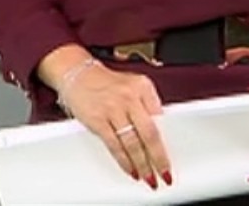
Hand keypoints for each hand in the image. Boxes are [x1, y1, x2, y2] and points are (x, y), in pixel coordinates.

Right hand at [58, 59, 171, 190]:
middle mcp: (129, 96)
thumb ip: (147, 107)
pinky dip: (124, 161)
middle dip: (159, 159)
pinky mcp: (97, 119)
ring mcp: (112, 108)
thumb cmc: (106, 83)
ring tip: (148, 177)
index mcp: (143, 87)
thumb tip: (159, 137)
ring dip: (142, 164)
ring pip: (132, 143)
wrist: (76, 72)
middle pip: (150, 134)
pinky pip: (114, 145)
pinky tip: (130, 169)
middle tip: (164, 175)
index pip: (161, 121)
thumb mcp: (132, 86)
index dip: (168, 142)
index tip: (172, 159)